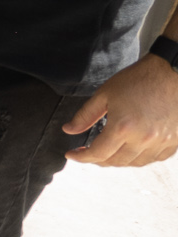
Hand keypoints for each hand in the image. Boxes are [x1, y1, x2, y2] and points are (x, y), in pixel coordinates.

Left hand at [63, 54, 177, 167]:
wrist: (171, 73)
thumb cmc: (139, 80)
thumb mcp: (104, 94)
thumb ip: (85, 116)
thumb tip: (69, 130)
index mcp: (123, 127)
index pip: (97, 153)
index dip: (81, 157)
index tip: (72, 154)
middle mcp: (143, 139)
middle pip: (116, 161)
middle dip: (98, 159)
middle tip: (89, 152)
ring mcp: (161, 142)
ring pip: (135, 163)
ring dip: (119, 160)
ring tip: (109, 150)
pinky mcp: (174, 141)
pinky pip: (155, 159)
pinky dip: (140, 157)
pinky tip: (132, 149)